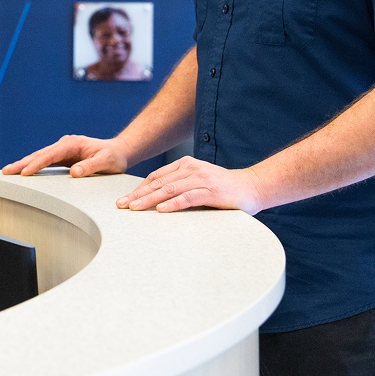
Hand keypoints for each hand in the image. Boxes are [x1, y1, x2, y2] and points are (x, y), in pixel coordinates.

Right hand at [2, 135, 131, 177]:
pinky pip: (44, 161)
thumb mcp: (106, 162)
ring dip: (24, 164)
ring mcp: (63, 150)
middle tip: (7, 171)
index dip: (37, 164)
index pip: (50, 155)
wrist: (119, 151)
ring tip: (8, 171)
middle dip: (22, 163)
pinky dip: (32, 166)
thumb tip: (74, 172)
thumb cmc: (113, 156)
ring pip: (39, 157)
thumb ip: (90, 166)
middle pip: (40, 154)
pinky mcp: (63, 157)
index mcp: (72, 143)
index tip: (25, 172)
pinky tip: (23, 171)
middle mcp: (65, 144)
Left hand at [117, 156, 265, 213]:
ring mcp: (201, 179)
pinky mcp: (211, 191)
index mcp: (185, 165)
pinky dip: (173, 204)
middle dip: (137, 195)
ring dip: (149, 199)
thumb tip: (156, 199)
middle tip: (121, 205)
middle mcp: (191, 169)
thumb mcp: (198, 182)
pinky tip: (160, 210)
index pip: (155, 177)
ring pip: (169, 189)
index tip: (124, 199)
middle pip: (158, 183)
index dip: (138, 188)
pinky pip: (188, 197)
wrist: (253, 187)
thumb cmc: (223, 189)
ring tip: (134, 208)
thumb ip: (180, 186)